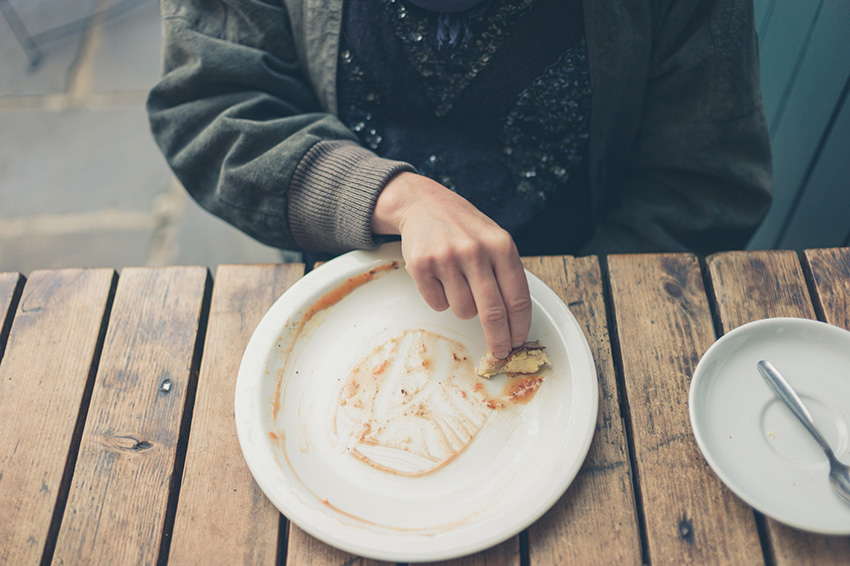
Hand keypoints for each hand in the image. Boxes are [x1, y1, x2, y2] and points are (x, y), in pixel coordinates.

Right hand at [372, 172, 530, 357]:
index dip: (519, 327)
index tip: (518, 342)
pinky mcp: (421, 266)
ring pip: (463, 311)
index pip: (517, 298)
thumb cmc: (465, 228)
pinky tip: (440, 279)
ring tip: (459, 284)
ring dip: (464, 308)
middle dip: (498, 339)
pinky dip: (440, 299)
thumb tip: (514, 322)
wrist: (424, 204)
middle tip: (499, 351)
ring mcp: (447, 258)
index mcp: (501, 246)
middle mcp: (475, 251)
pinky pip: (437, 304)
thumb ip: (506, 274)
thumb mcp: (494, 240)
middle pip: (493, 313)